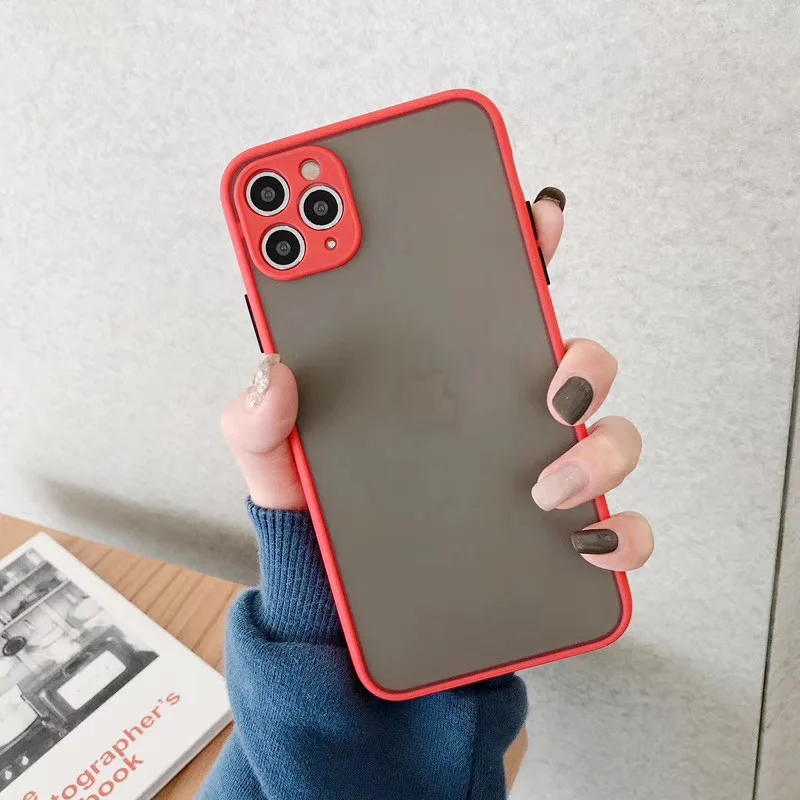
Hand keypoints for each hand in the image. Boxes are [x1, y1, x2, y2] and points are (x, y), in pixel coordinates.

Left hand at [221, 186, 652, 571]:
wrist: (338, 596)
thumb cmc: (317, 512)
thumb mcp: (277, 457)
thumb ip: (261, 416)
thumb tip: (275, 371)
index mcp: (441, 379)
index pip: (492, 301)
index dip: (524, 248)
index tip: (538, 216)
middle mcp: (501, 416)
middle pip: (574, 362)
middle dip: (584, 359)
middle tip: (555, 384)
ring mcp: (536, 473)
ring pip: (608, 437)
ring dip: (598, 451)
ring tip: (545, 485)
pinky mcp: (552, 536)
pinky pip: (614, 530)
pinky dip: (621, 534)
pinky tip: (586, 542)